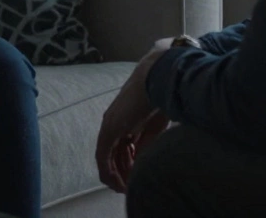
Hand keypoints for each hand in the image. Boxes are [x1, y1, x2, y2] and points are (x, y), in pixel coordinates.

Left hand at [96, 41, 172, 192]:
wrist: (158, 76)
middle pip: (113, 152)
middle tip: (128, 186)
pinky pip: (103, 156)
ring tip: (124, 188)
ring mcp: (110, 124)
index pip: (122, 144)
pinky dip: (109, 171)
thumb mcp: (154, 124)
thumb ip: (145, 141)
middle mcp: (114, 120)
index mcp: (125, 117)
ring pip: (106, 157)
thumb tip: (139, 159)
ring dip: (115, 175)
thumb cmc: (162, 95)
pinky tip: (117, 183)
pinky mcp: (109, 129)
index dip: (129, 161)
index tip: (136, 174)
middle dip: (121, 170)